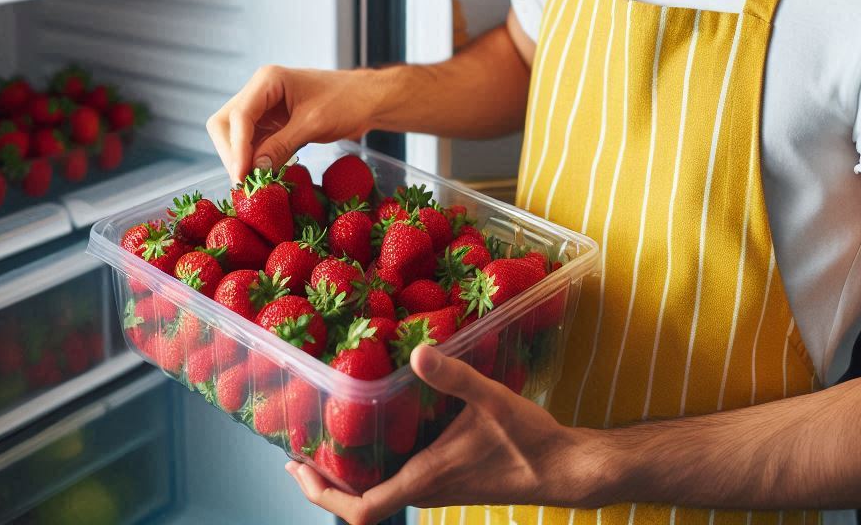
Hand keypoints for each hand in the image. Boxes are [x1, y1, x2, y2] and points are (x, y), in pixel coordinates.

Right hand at [206, 65, 381, 181]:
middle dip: (232, 153)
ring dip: (242, 160)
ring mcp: (264, 108)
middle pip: (226, 124)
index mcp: (268, 80)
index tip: (242, 176)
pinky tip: (264, 177)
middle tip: (245, 182)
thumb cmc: (347, 101)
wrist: (369, 100)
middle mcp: (260, 92)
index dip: (236, 147)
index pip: (238, 116)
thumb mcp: (313, 124)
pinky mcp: (273, 124)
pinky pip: (254, 144)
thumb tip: (254, 171)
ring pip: (236, 137)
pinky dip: (256, 161)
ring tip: (254, 184)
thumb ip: (281, 145)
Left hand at [285, 344, 580, 524]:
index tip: (297, 467)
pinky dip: (376, 462)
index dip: (322, 494)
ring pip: (378, 490)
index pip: (359, 510)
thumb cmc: (528, 441)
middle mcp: (424, 489)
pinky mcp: (448, 478)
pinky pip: (398, 478)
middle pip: (359, 502)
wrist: (563, 469)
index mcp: (425, 478)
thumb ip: (455, 376)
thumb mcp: (491, 400)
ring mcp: (436, 487)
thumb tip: (418, 352)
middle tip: (297, 448)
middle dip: (324, 481)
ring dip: (349, 472)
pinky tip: (378, 428)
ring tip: (327, 436)